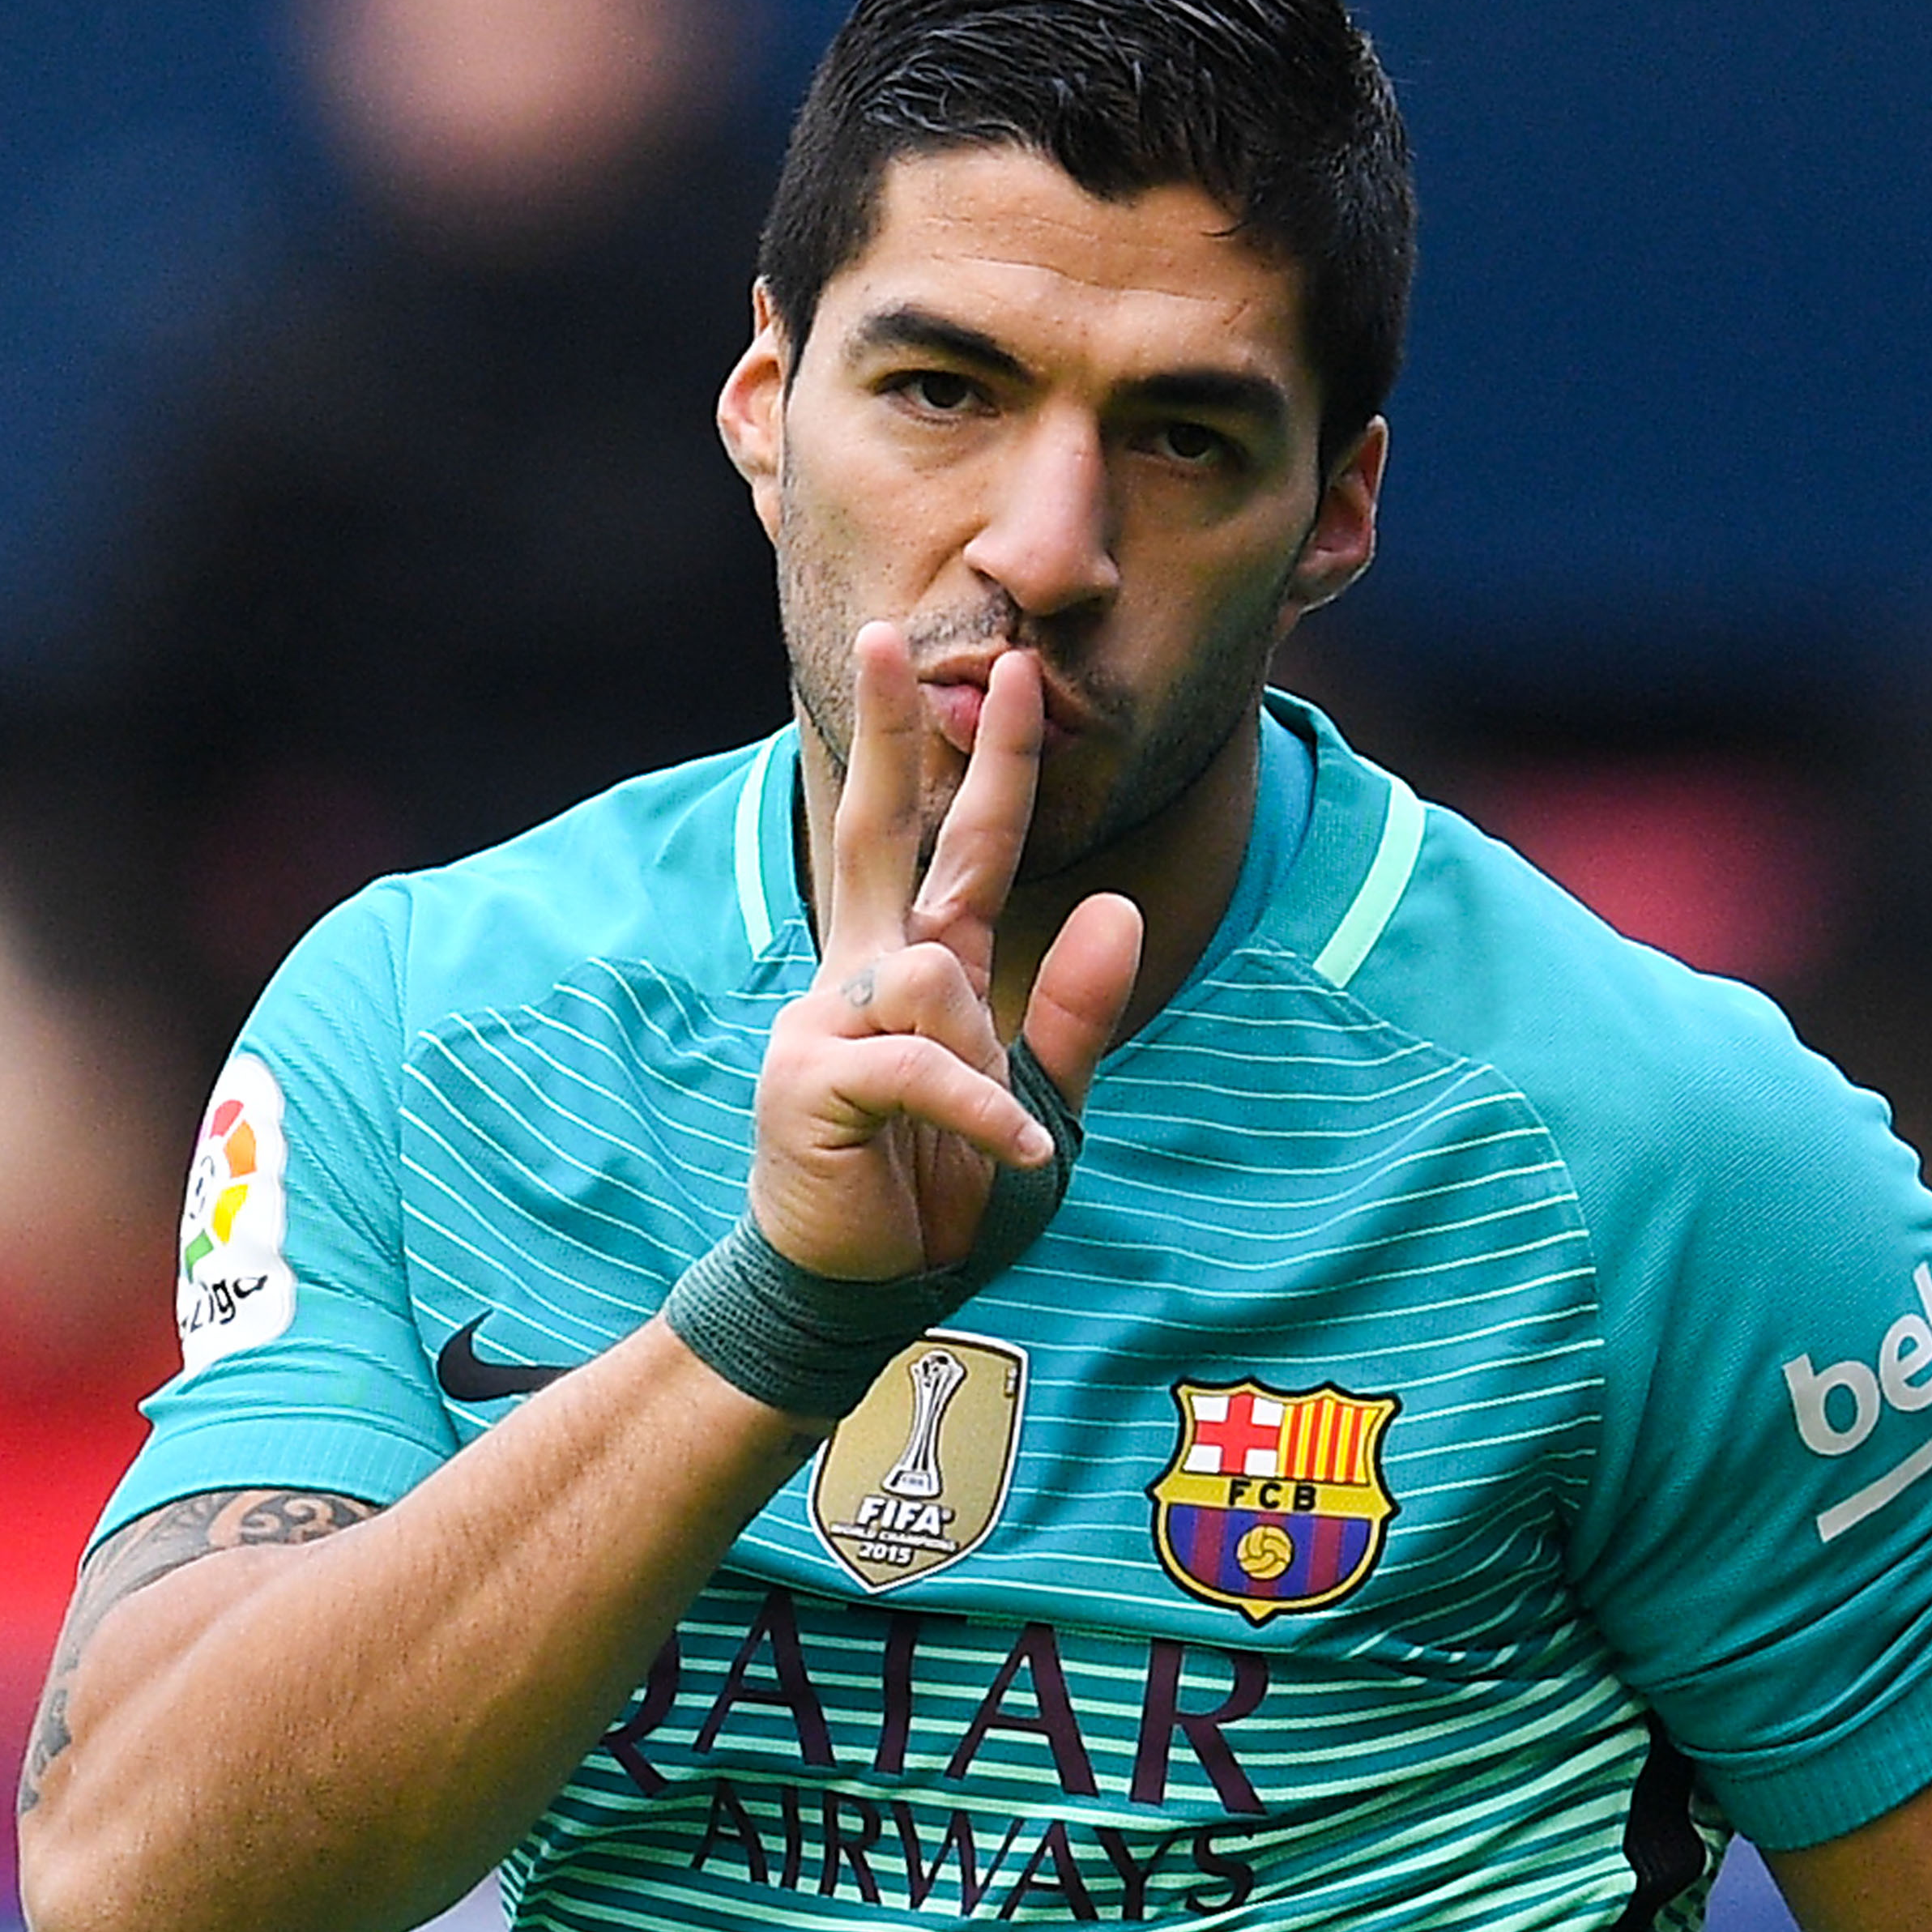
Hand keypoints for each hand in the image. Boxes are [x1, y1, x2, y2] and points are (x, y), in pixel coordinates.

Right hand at [751, 626, 1143, 1281]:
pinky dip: (984, 1115)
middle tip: (894, 635)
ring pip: (934, 976)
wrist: (860, 1295)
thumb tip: (1119, 906)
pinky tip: (1010, 1155)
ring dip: (984, 1063)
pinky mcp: (812, 1078)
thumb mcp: (1042, 1102)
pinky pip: (927, 1067)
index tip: (992, 669)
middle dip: (888, 729)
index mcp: (916, 970)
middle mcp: (862, 974)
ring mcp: (826, 1020)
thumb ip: (1079, 1012)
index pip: (956, 843)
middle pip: (881, 825)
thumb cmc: (939, 1199)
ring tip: (984, 1143)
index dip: (983, 759)